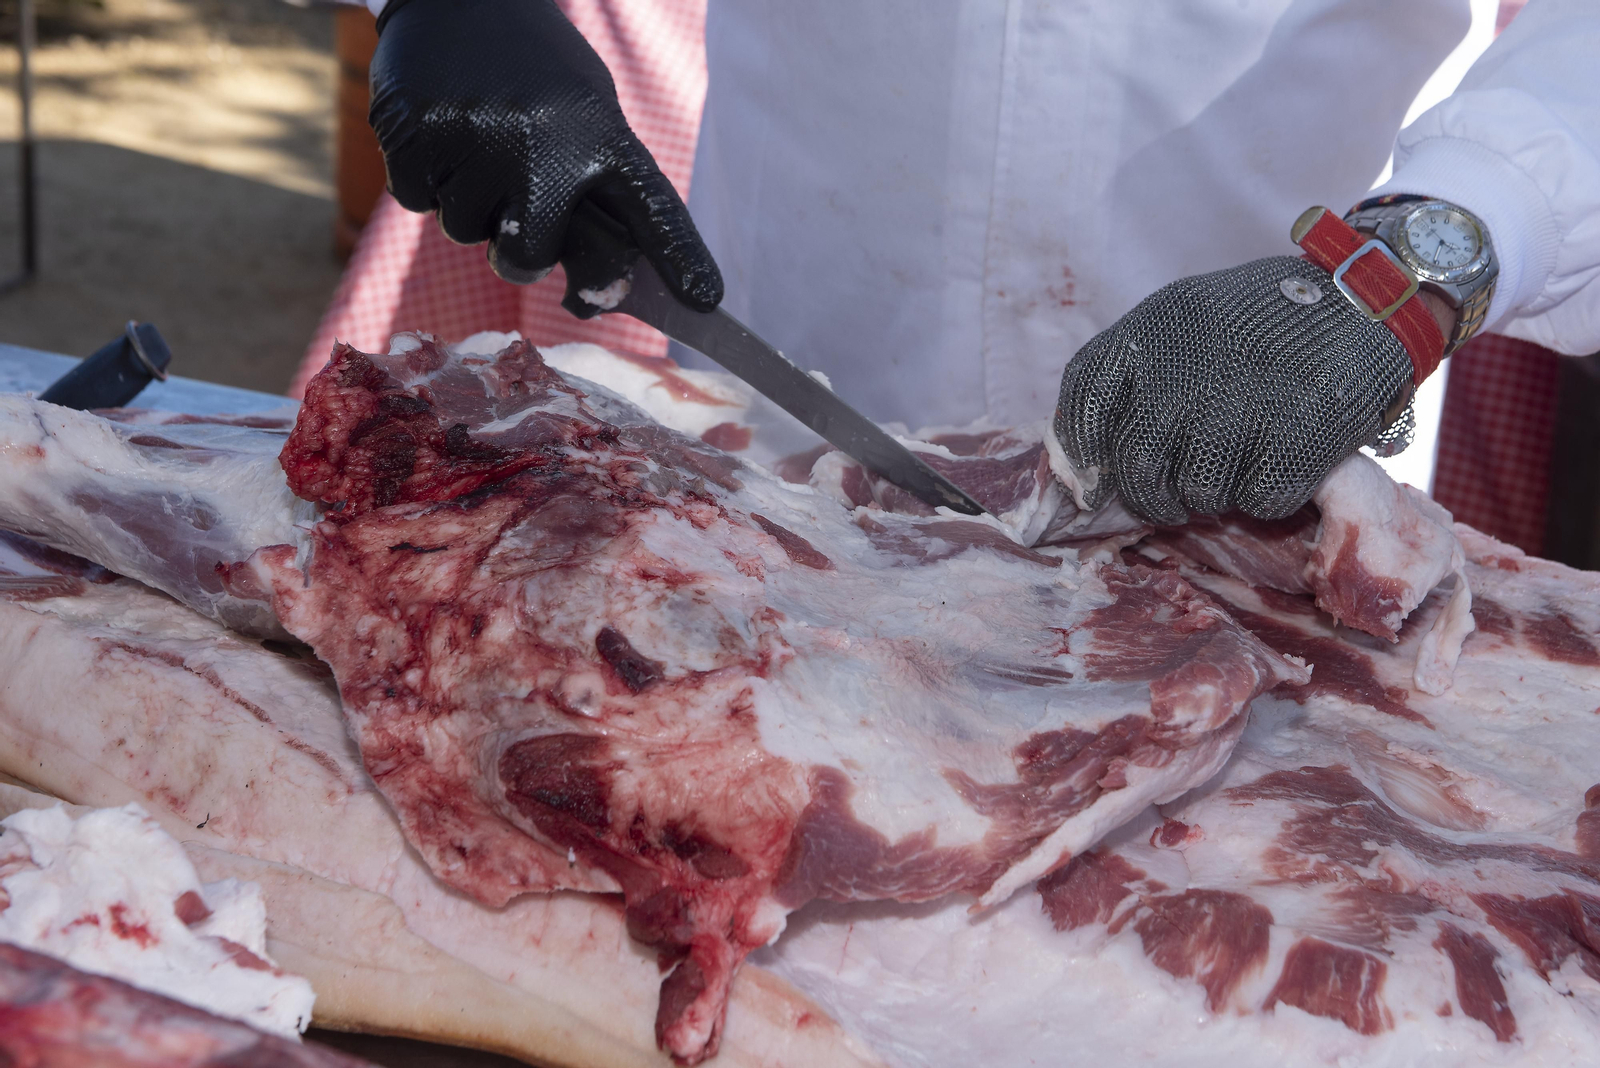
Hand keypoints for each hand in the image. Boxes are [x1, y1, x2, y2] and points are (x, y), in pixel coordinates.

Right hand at [368, 0, 722, 313]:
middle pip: (526, 258)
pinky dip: (426, 178)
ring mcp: (477, 138)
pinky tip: (443, 130)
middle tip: (514, 204)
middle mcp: (544, 142)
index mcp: (600, 133)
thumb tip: (594, 286)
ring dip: (469, 203)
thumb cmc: (532, 72)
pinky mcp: (417, 133)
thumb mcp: (584, 112)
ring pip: (465, 231)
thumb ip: (593, 190)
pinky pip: (418, 200)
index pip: (650, 209)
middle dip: (517, 249)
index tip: (705, 299)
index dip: (678, 258)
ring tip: (479, 141)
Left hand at [1053, 256, 1415, 524]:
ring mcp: (1236, 411)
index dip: (1082, 456)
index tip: (1094, 481)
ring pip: (1196, 495)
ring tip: (1236, 464)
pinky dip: (1267, 494)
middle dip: (1152, 495)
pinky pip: (1256, 502)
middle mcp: (1181, 374)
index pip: (1084, 408)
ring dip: (1213, 495)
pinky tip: (1280, 461)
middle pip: (1136, 470)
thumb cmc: (1265, 318)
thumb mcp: (1184, 318)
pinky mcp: (1292, 443)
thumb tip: (1086, 459)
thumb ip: (1135, 371)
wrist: (1366, 299)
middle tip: (1172, 496)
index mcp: (1149, 334)